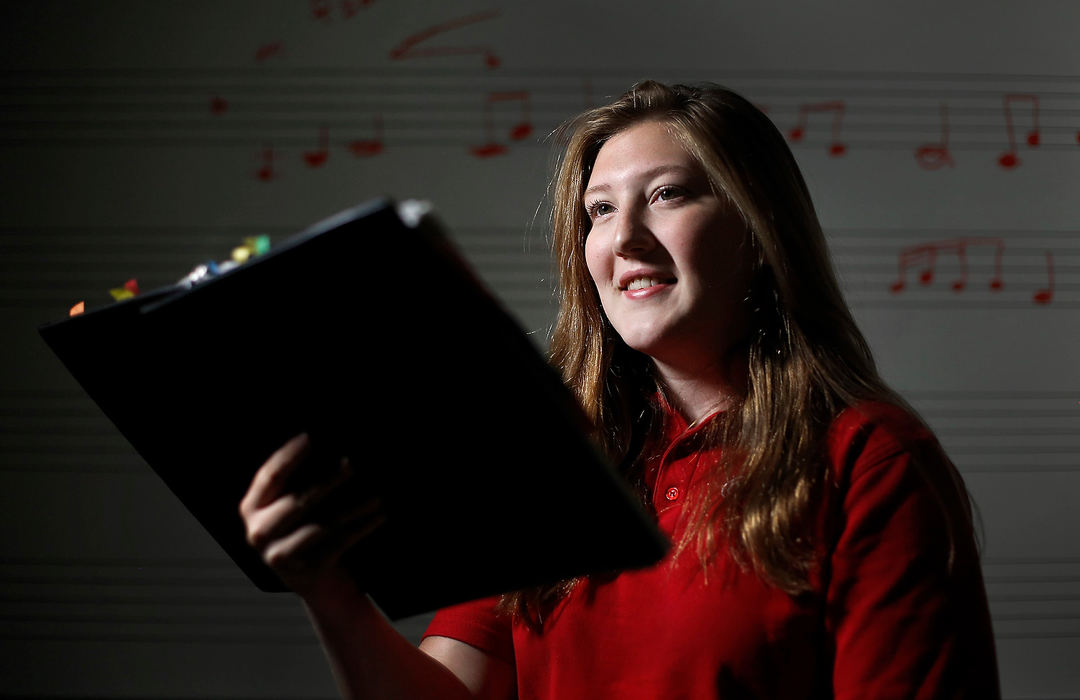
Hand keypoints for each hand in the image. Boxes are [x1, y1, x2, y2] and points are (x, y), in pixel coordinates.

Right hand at [239, 433, 384, 601]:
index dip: (290, 454)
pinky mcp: (304, 572)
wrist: (323, 589)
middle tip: (352, 464)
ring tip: (376, 497)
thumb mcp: (293, 511)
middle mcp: (258, 533)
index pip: (270, 476)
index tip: (311, 436)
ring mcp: (278, 556)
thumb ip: (297, 484)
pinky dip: (361, 528)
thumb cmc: (310, 537)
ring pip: (322, 525)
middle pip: (298, 501)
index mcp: (251, 509)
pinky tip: (378, 516)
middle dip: (329, 480)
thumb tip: (326, 446)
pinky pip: (338, 543)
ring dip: (354, 508)